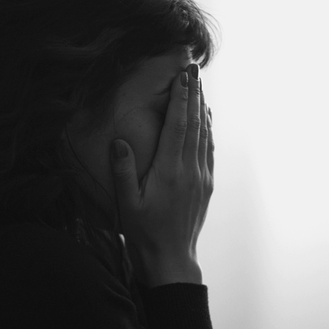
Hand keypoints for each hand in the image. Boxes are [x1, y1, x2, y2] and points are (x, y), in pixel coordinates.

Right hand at [110, 63, 213, 287]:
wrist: (170, 258)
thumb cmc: (144, 231)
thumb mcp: (126, 203)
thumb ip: (123, 170)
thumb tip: (120, 141)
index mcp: (169, 171)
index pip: (177, 126)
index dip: (181, 99)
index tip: (183, 77)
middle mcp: (190, 170)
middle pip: (194, 124)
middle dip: (195, 95)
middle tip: (194, 70)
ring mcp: (201, 177)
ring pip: (204, 134)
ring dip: (202, 108)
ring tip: (199, 86)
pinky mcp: (206, 185)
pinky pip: (208, 149)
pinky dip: (207, 129)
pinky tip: (204, 119)